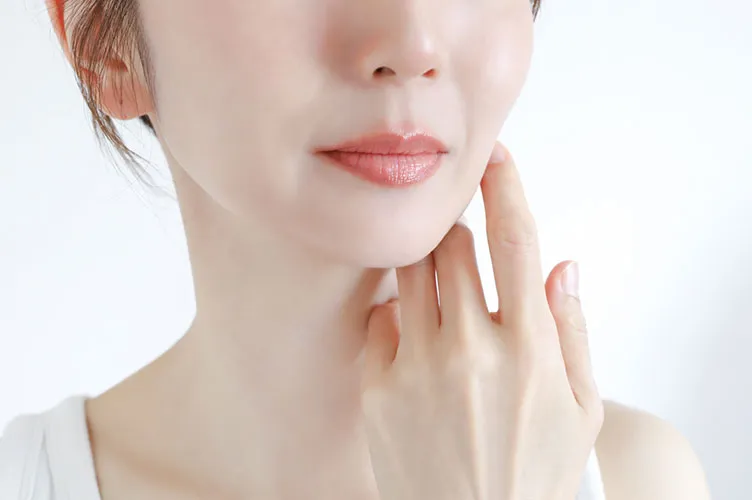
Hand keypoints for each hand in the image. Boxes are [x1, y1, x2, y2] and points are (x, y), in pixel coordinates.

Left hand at [361, 142, 603, 499]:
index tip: (494, 156)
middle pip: (450, 243)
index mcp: (528, 346)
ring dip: (424, 261)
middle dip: (456, 230)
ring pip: (410, 270)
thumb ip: (572, 330)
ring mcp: (417, 366)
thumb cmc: (534, 469)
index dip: (504, 186)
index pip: (516, 239)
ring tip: (436, 286)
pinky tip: (413, 339)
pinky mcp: (378, 386)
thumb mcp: (580, 407)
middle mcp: (470, 348)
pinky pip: (380, 318)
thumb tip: (562, 266)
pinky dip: (397, 314)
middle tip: (460, 242)